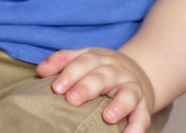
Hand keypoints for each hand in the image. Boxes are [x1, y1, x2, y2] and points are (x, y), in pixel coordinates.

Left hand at [37, 47, 155, 132]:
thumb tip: (40, 70)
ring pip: (128, 94)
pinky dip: (137, 127)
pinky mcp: (144, 106)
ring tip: (107, 117)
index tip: (56, 88)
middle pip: (103, 76)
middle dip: (88, 87)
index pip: (84, 61)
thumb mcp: (84, 59)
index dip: (70, 73)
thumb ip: (63, 61)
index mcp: (99, 59)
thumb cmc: (102, 70)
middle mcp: (117, 71)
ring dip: (119, 105)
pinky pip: (143, 117)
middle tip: (72, 100)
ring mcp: (132, 88)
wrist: (140, 72)